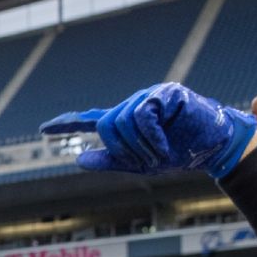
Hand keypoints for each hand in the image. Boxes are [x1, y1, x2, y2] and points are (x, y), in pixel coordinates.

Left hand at [41, 82, 256, 178]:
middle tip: (146, 161)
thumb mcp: (140, 164)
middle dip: (122, 150)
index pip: (91, 119)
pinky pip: (142, 115)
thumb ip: (110, 160)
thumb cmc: (179, 153)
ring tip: (159, 155)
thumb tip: (79, 158)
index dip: (67, 123)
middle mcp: (133, 105)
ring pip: (122, 121)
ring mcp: (149, 96)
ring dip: (139, 147)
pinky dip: (150, 136)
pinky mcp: (165, 92)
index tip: (44, 129)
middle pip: (106, 125)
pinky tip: (162, 144)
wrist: (212, 148)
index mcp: (125, 121)